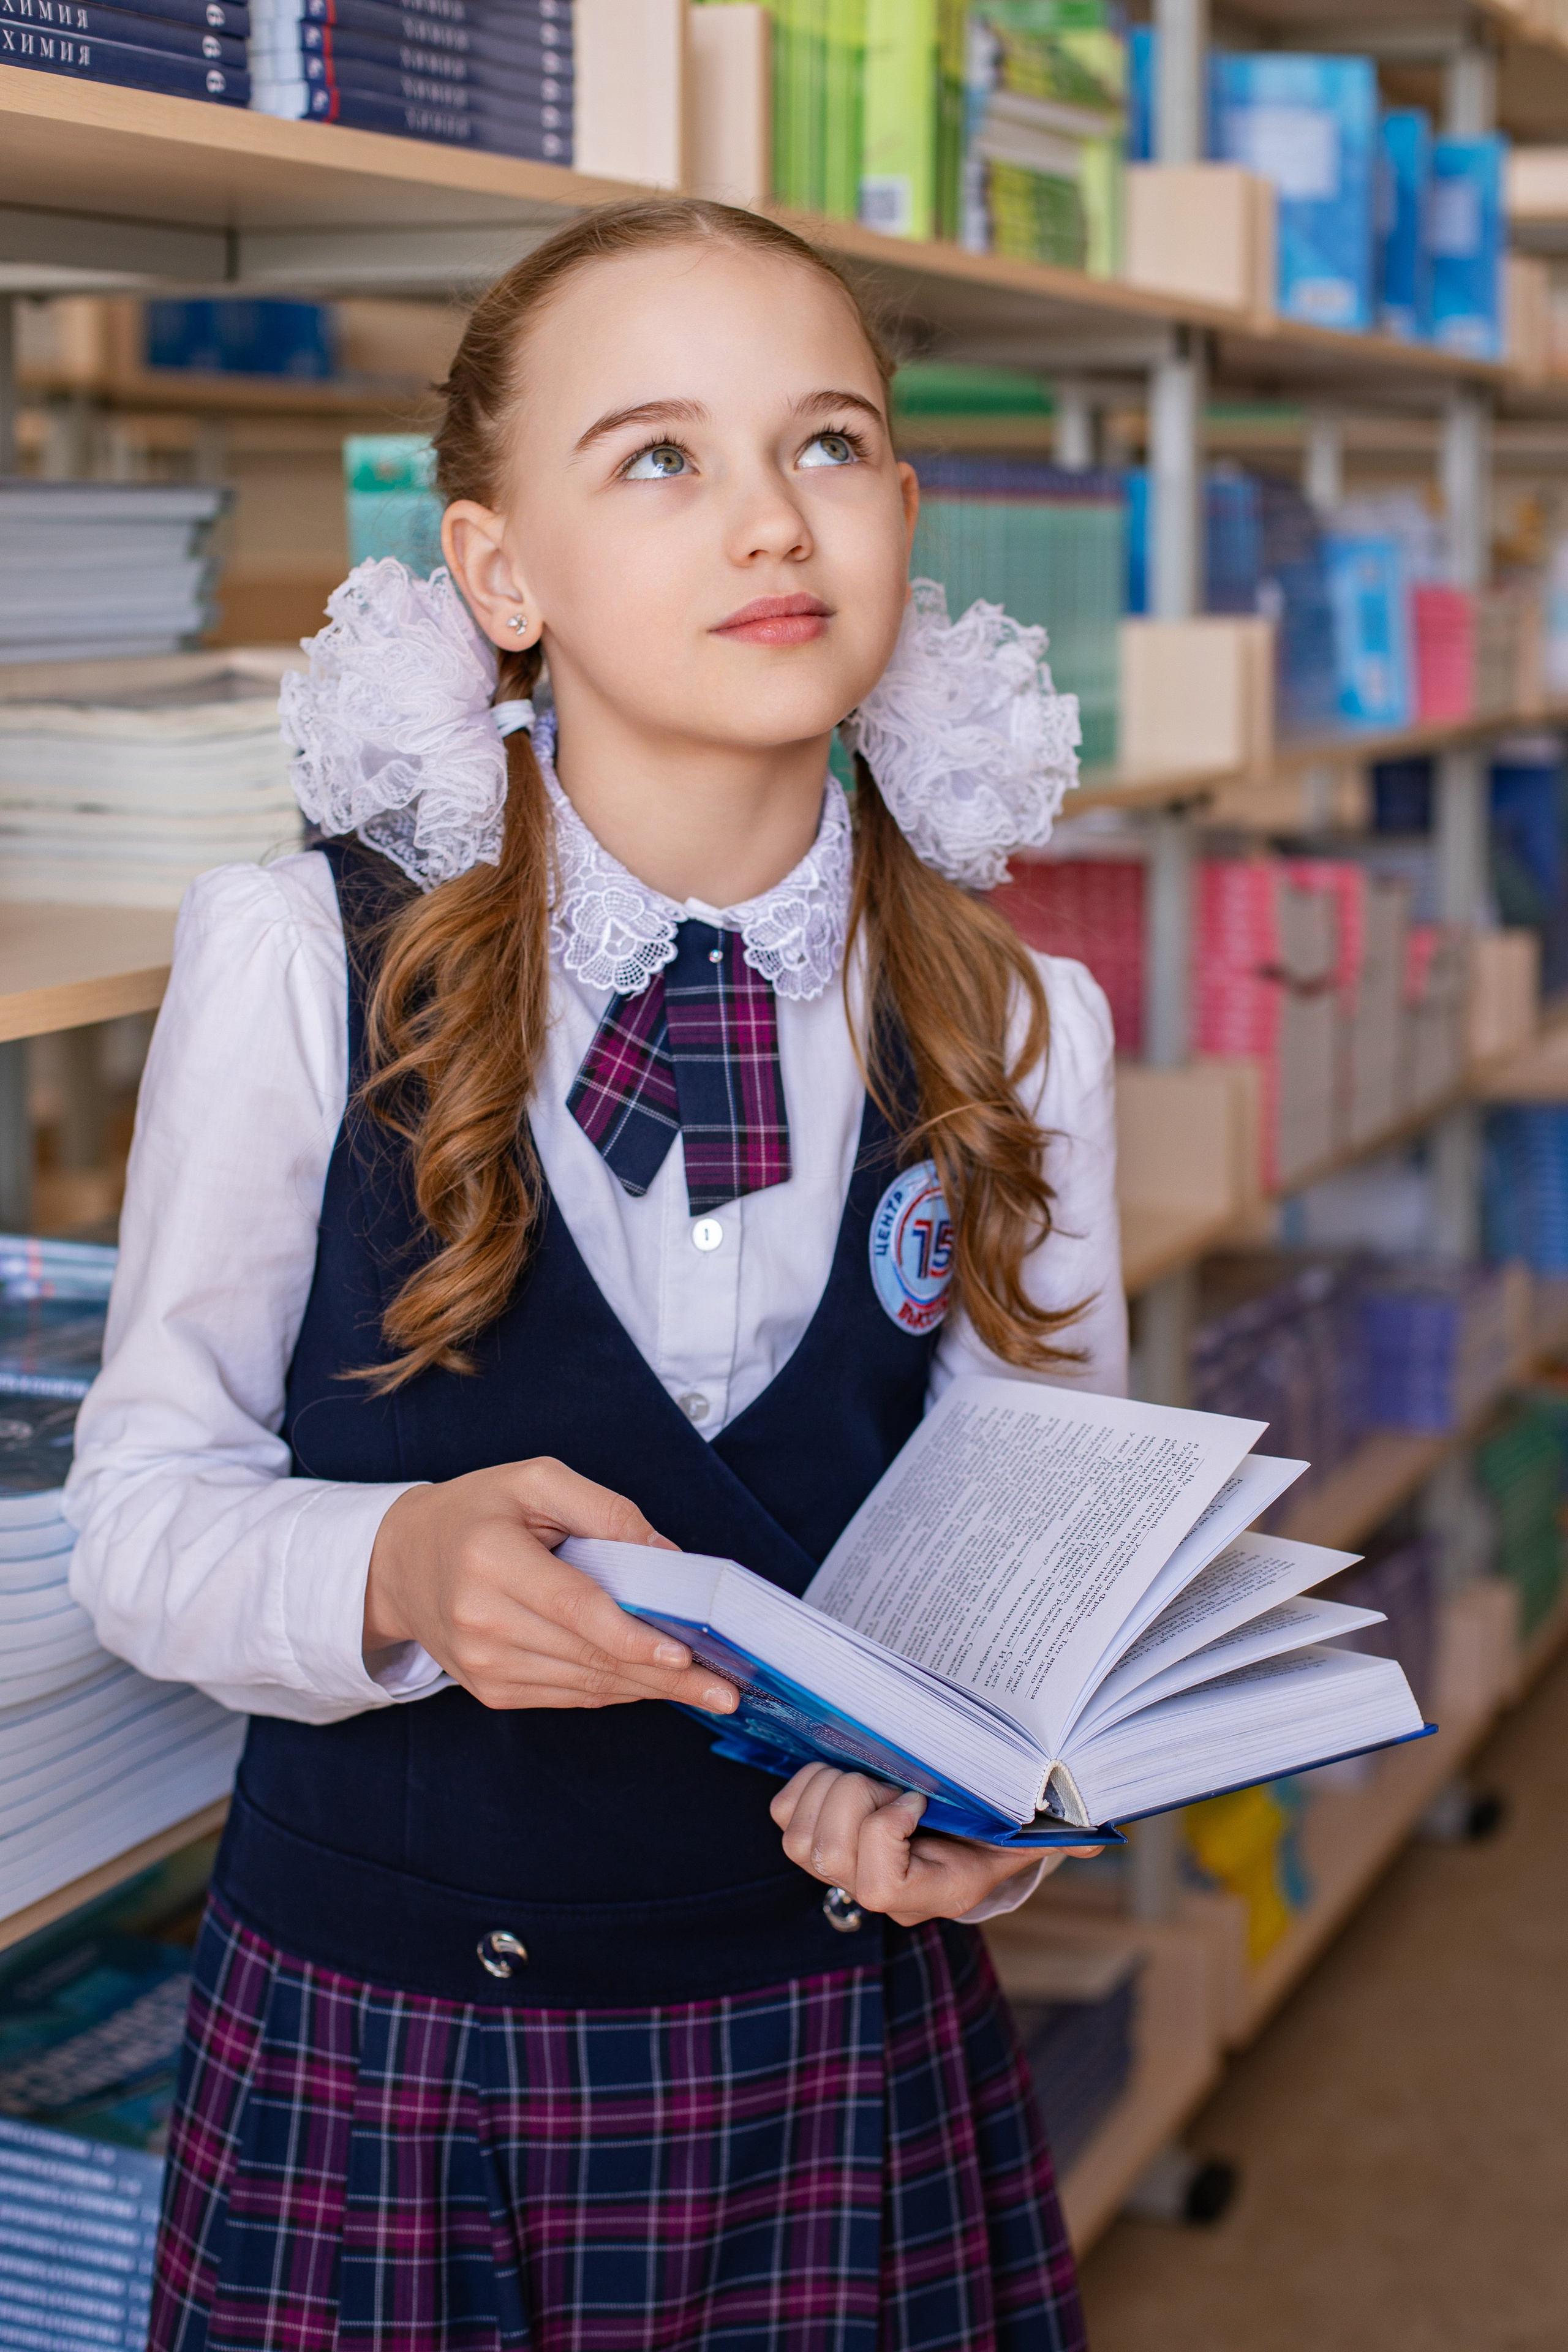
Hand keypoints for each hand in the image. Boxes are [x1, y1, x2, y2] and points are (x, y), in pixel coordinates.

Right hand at [364, 1457, 739, 1716]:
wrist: (401, 1559)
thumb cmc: (477, 1510)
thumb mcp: (536, 1482)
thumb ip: (605, 1511)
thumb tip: (668, 1559)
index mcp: (490, 1559)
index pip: (575, 1608)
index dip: (633, 1636)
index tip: (684, 1654)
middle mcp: (480, 1619)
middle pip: (587, 1654)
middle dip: (662, 1674)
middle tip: (722, 1687)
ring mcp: (480, 1663)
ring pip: (581, 1683)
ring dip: (646, 1688)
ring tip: (703, 1689)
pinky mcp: (487, 1688)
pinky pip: (565, 1695)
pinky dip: (612, 1690)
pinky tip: (651, 1684)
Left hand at [770, 1764, 1104, 1925]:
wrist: (963, 1837)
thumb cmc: (995, 1832)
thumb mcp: (1026, 1834)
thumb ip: (1056, 1837)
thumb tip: (1092, 1843)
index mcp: (928, 1892)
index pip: (876, 1886)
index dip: (883, 1834)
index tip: (915, 1799)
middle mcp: (877, 1890)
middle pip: (826, 1857)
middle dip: (851, 1800)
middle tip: (888, 1778)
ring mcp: (840, 1869)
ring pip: (800, 1839)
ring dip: (828, 1789)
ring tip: (867, 1772)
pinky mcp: (815, 1838)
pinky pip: (786, 1817)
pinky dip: (805, 1786)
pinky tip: (842, 1771)